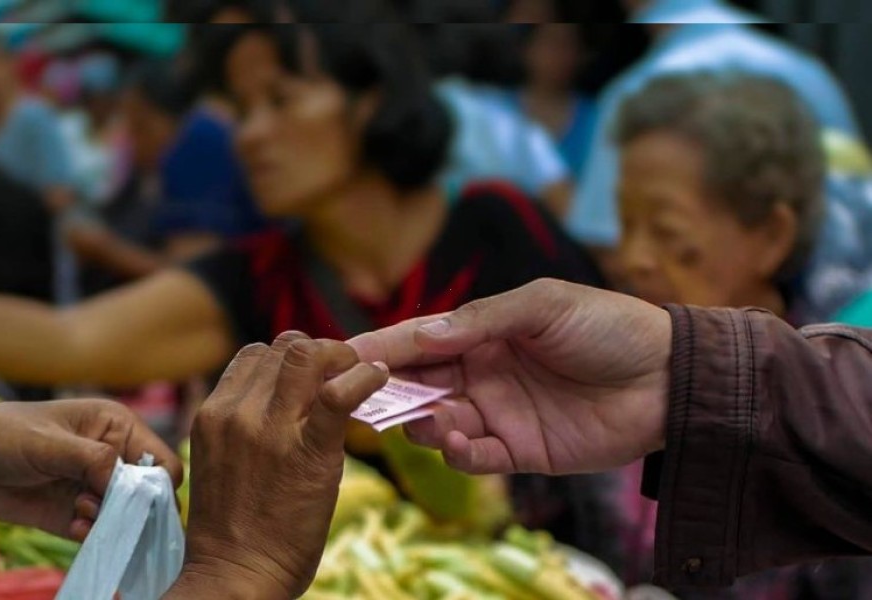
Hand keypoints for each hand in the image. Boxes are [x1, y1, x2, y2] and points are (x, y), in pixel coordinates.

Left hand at [0, 399, 180, 546]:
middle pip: (149, 495)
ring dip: (110, 523)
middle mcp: (113, 459)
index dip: (157, 484)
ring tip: (81, 514)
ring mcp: (96, 490)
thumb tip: (128, 484)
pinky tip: (72, 526)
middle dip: (134, 508)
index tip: (138, 499)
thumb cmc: (6, 435)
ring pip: (127, 519)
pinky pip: (100, 534)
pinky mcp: (77, 517)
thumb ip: (93, 459)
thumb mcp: (50, 442)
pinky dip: (92, 536)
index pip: (160, 461)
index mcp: (118, 428)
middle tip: (106, 510)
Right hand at [167, 332, 387, 598]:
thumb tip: (277, 404)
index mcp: (212, 414)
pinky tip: (377, 380)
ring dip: (341, 357)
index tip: (312, 374)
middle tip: (342, 371)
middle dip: (319, 351)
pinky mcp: (308, 451)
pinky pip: (339, 394)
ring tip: (360, 373)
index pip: (254, 355)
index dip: (288, 357)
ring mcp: (270, 430)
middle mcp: (236, 413)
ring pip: (308, 356)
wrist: (236, 575)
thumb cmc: (231, 530)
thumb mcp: (219, 462)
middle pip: (284, 347)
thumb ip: (240, 426)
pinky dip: (364, 377)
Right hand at [348, 279, 671, 474]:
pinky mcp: (521, 451)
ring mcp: (498, 414)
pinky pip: (477, 458)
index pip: (418, 341)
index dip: (380, 348)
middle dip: (388, 393)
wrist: (670, 377)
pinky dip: (460, 454)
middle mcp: (481, 374)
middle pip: (418, 386)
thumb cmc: (608, 326)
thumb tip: (421, 335)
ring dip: (423, 424)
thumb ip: (480, 320)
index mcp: (481, 334)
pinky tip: (460, 442)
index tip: (340, 355)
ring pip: (439, 424)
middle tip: (361, 401)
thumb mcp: (543, 305)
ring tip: (428, 420)